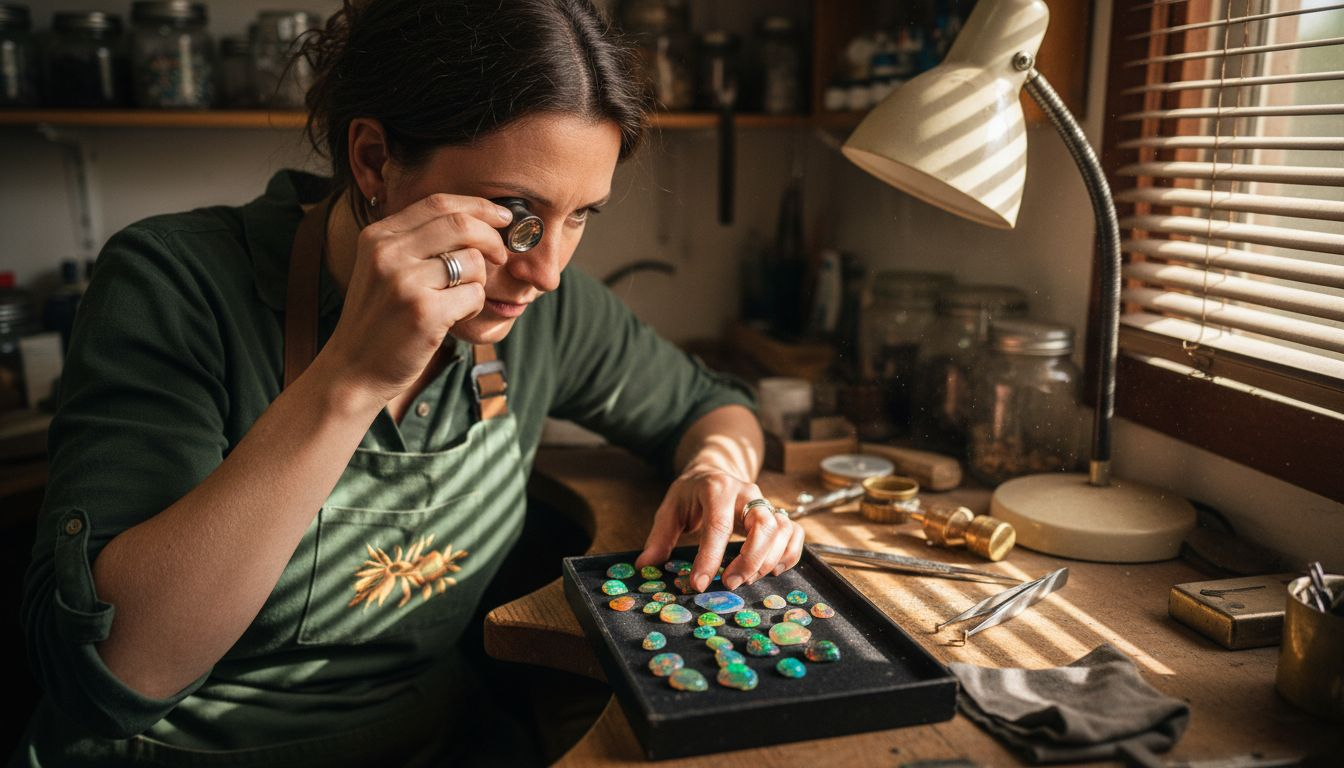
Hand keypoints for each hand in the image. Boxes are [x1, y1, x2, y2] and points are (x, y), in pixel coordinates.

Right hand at [320, 193, 513, 403]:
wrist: (352, 370)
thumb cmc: (379, 320)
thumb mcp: (384, 269)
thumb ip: (417, 242)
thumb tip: (476, 219)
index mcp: (379, 236)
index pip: (439, 203)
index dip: (479, 206)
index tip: (502, 217)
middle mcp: (388, 253)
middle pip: (461, 224)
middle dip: (492, 238)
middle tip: (500, 256)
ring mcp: (405, 282)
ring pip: (473, 261)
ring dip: (480, 281)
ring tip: (460, 299)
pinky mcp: (424, 312)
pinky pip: (475, 295)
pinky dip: (475, 306)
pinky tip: (454, 317)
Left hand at [636, 465, 804, 592]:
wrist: (715, 470)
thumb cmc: (692, 493)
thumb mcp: (670, 509)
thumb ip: (659, 537)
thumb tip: (645, 566)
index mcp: (717, 488)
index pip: (718, 525)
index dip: (710, 557)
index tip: (698, 583)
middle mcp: (747, 492)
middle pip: (763, 526)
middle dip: (748, 561)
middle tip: (728, 584)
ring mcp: (766, 503)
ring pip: (783, 530)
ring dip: (767, 561)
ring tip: (745, 580)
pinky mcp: (777, 514)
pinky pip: (795, 533)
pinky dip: (789, 555)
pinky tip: (772, 571)